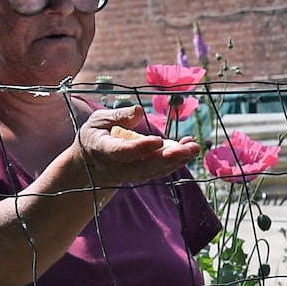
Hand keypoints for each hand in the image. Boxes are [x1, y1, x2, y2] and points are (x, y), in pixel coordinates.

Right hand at [69, 103, 201, 188]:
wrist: (92, 163)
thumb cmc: (96, 135)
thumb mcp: (99, 120)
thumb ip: (118, 116)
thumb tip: (139, 111)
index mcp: (104, 150)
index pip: (123, 152)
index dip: (141, 148)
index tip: (158, 140)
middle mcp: (120, 167)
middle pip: (145, 167)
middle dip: (168, 158)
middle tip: (187, 149)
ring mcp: (133, 174)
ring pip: (157, 170)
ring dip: (178, 159)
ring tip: (194, 146)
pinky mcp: (144, 174)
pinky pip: (162, 170)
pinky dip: (177, 160)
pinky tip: (190, 147)